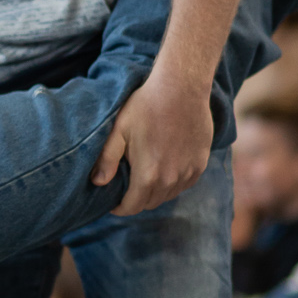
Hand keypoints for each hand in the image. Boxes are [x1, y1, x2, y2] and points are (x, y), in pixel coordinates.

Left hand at [91, 73, 213, 214]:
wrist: (181, 88)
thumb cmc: (145, 107)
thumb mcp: (119, 130)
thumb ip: (107, 159)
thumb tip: (97, 183)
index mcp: (148, 175)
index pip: (132, 207)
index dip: (120, 208)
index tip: (113, 203)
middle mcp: (171, 180)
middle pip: (150, 203)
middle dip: (136, 200)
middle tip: (127, 188)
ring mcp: (188, 173)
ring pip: (168, 195)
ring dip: (155, 192)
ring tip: (145, 177)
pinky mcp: (200, 164)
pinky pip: (184, 184)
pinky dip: (173, 183)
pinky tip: (165, 168)